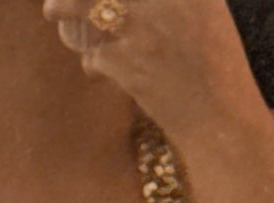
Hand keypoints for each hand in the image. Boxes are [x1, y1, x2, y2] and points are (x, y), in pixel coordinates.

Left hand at [41, 0, 259, 143]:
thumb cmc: (218, 68)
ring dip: (63, 6)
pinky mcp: (128, 64)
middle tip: (63, 0)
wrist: (221, 119)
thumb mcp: (209, 14)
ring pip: (85, 6)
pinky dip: (91, 62)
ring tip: (52, 10)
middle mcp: (164, 0)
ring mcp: (143, 30)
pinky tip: (93, 68)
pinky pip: (95, 55)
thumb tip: (147, 1)